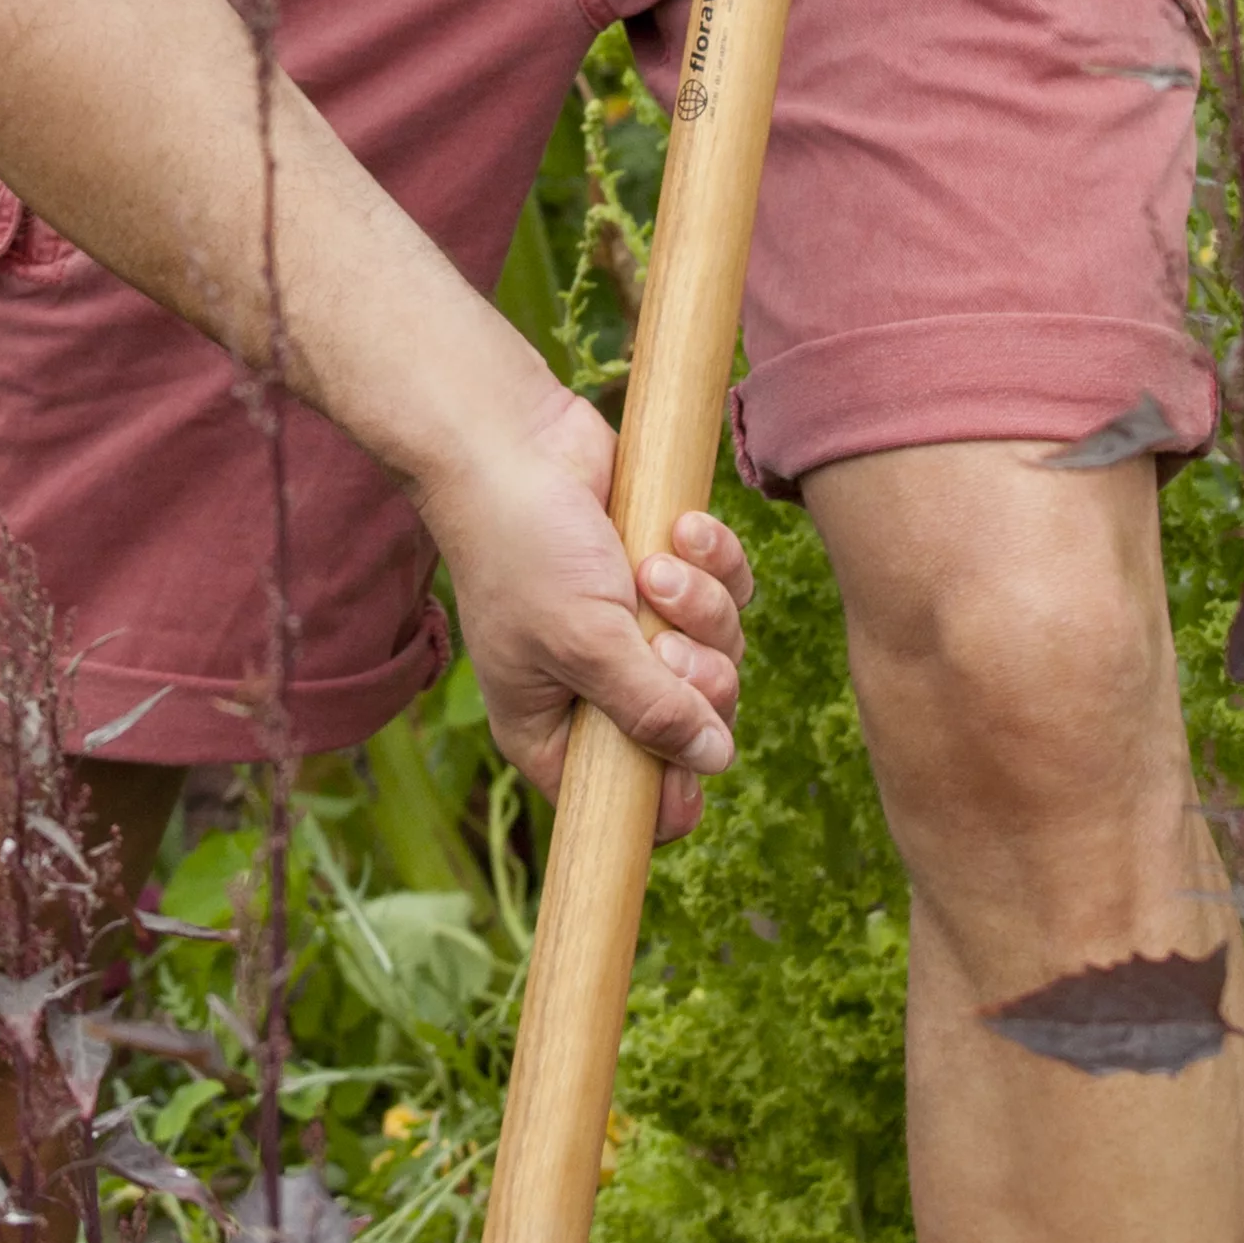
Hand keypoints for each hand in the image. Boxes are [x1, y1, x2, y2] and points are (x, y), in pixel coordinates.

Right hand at [417, 390, 751, 842]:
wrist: (513, 438)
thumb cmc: (524, 546)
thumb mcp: (584, 641)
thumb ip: (650, 709)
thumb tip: (714, 759)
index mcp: (555, 729)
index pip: (630, 803)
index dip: (672, 786)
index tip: (685, 744)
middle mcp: (598, 686)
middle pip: (695, 726)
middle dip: (696, 676)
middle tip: (662, 636)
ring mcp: (637, 628)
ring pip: (721, 652)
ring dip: (701, 606)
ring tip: (656, 566)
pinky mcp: (669, 571)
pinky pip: (730, 590)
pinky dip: (714, 560)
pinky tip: (681, 529)